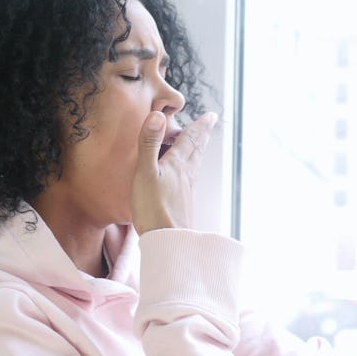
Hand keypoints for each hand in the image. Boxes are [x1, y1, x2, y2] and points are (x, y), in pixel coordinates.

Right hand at [131, 111, 216, 234]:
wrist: (166, 240)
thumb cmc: (153, 207)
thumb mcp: (145, 171)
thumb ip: (149, 143)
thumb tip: (158, 115)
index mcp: (177, 164)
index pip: (190, 139)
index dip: (200, 126)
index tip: (211, 115)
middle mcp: (186, 174)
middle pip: (196, 150)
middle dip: (201, 135)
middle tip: (209, 124)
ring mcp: (186, 190)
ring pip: (194, 164)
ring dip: (198, 150)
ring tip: (200, 144)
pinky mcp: (183, 202)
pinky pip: (190, 178)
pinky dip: (191, 168)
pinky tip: (188, 175)